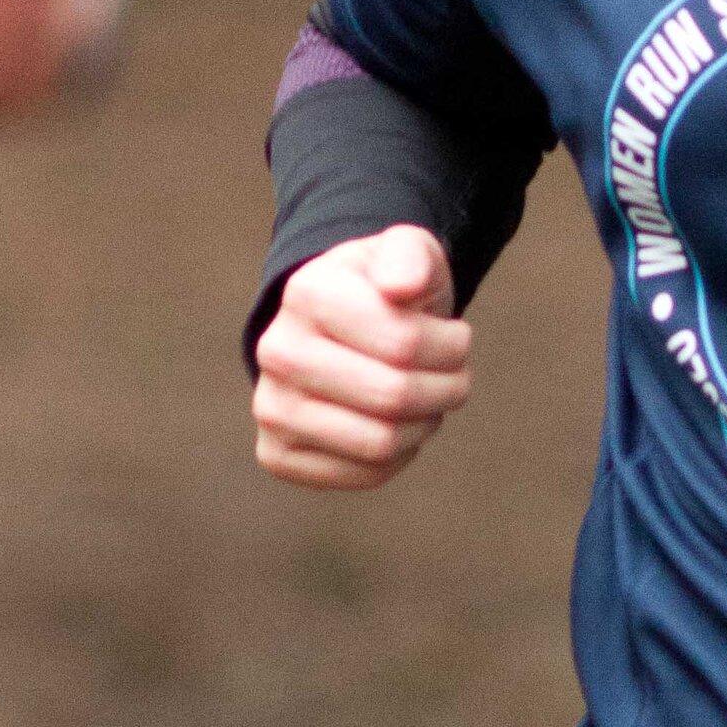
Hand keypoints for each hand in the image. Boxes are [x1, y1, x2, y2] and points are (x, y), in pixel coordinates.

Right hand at [252, 227, 472, 491]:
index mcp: (307, 293)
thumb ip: (410, 255)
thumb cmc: (386, 290)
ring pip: (381, 442)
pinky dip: (399, 455)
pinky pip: (362, 474)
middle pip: (394, 396)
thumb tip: (401, 285)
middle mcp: (275, 351)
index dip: (453, 346)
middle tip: (455, 375)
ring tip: (429, 398)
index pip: (406, 344)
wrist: (343, 330)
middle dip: (446, 388)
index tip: (457, 335)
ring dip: (426, 423)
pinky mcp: (276, 454)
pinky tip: (397, 424)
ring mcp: (270, 407)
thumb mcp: (407, 251)